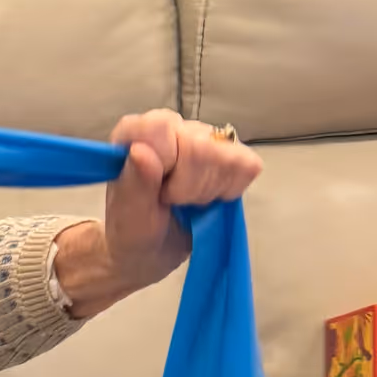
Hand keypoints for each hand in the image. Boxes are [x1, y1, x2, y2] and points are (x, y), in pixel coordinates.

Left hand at [51, 110, 262, 318]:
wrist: (151, 250)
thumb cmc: (134, 232)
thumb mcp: (128, 217)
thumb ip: (134, 184)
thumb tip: (140, 150)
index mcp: (137, 134)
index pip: (164, 128)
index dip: (171, 167)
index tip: (162, 195)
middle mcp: (171, 127)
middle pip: (202, 145)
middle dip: (191, 187)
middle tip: (173, 203)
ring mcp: (202, 137)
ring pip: (228, 156)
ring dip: (210, 191)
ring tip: (188, 203)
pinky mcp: (228, 153)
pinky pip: (248, 166)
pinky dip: (231, 191)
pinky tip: (210, 199)